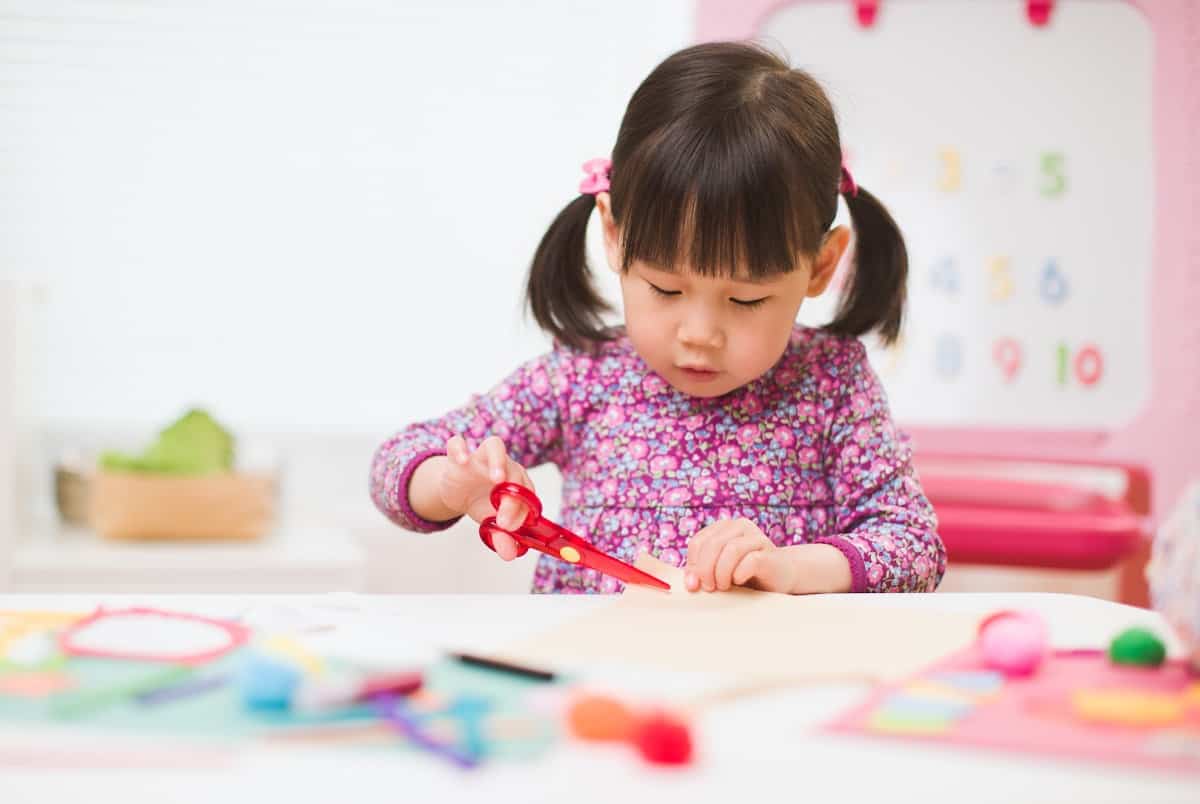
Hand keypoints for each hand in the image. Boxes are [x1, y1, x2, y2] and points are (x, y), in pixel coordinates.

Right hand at [439, 435, 533, 560]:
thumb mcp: (492, 523)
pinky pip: (458, 443)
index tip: (510, 528)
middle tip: (502, 518)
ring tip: (496, 479)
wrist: (458, 493)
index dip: (521, 509)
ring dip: (498, 461)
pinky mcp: (458, 457)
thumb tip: (509, 555)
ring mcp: (481, 459)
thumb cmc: (483, 503)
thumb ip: (503, 538)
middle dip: (511, 495)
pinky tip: (461, 460)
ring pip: (495, 446)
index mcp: (517, 482)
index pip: (527, 491)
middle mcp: (504, 466)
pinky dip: (459, 449)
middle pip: (514, 470)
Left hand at [684, 518, 793, 593]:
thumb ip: (704, 572)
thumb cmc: (746, 574)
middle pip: (712, 544)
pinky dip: (740, 573)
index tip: (694, 586)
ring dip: (722, 572)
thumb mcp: (720, 571)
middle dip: (705, 570)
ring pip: (731, 549)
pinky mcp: (769, 553)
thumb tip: (690, 584)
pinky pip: (751, 560)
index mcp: (724, 528)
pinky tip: (740, 581)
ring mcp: (757, 538)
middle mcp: (740, 526)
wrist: (781, 577)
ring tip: (723, 586)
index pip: (698, 542)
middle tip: (709, 588)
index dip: (693, 564)